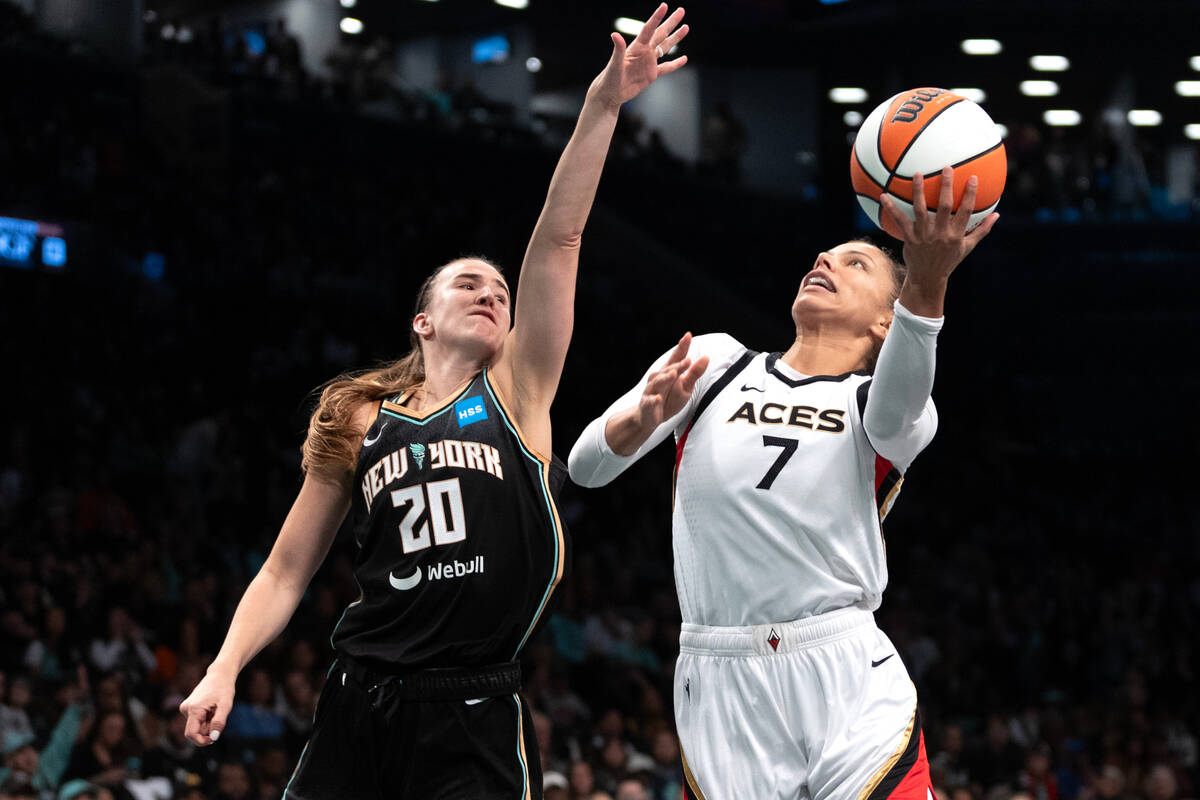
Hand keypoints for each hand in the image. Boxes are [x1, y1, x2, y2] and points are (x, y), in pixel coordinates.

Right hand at [179, 666, 235, 745]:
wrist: (220, 674)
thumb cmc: (224, 688)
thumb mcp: (226, 706)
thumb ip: (219, 722)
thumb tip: (213, 738)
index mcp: (193, 709)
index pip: (191, 734)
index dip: (201, 741)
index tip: (213, 739)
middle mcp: (185, 709)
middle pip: (195, 731)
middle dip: (208, 729)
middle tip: (219, 716)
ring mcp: (185, 708)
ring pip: (197, 726)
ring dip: (208, 723)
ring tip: (216, 709)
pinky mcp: (188, 708)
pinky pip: (197, 720)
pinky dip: (206, 719)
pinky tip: (212, 708)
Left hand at [589, 3, 688, 109]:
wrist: (610, 93)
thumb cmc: (610, 78)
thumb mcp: (615, 64)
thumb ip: (618, 49)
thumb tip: (615, 34)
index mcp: (636, 47)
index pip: (649, 29)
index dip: (657, 17)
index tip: (664, 6)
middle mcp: (644, 52)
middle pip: (660, 33)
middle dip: (671, 22)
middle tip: (681, 10)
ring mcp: (649, 62)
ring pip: (665, 47)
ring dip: (675, 38)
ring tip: (686, 27)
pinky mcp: (651, 75)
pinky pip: (666, 68)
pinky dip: (675, 64)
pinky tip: (684, 58)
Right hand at [635, 333, 708, 432]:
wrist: (648, 418)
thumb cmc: (668, 400)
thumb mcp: (685, 387)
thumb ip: (694, 373)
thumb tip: (706, 357)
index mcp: (669, 372)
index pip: (676, 358)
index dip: (682, 347)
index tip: (688, 336)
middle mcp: (658, 378)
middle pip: (668, 369)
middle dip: (677, 365)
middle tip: (687, 360)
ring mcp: (651, 391)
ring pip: (657, 383)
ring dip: (665, 378)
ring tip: (673, 374)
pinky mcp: (647, 405)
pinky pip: (649, 402)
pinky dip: (653, 400)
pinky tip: (657, 399)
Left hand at [882, 166, 997, 285]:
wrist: (927, 277)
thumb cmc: (949, 260)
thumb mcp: (967, 247)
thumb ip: (982, 230)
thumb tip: (997, 215)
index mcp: (956, 234)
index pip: (966, 211)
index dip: (970, 195)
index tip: (973, 178)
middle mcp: (940, 233)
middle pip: (944, 206)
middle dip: (946, 187)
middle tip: (947, 168)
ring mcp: (924, 235)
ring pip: (921, 209)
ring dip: (919, 191)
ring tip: (917, 173)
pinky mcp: (909, 238)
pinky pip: (899, 220)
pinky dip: (891, 208)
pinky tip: (884, 195)